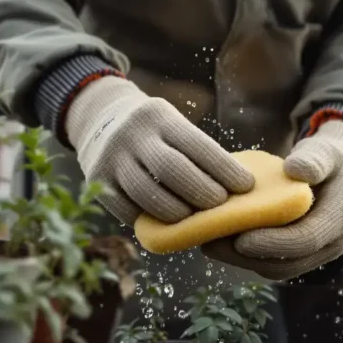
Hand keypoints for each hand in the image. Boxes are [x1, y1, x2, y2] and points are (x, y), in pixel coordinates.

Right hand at [65, 76, 254, 225]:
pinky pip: (127, 210)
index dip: (224, 169)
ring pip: (147, 194)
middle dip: (202, 192)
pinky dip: (150, 221)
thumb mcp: (172, 125)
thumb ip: (195, 152)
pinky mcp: (97, 180)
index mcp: (160, 116)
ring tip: (196, 222)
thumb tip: (235, 191)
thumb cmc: (154, 131)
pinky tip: (168, 226)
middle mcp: (133, 134)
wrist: (100, 117)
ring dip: (177, 213)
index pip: (197, 145)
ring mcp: (111, 158)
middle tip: (221, 207)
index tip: (245, 187)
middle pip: (172, 170)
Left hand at [201, 121, 342, 279]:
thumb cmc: (329, 159)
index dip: (273, 243)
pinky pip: (270, 262)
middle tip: (211, 241)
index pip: (305, 240)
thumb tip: (295, 169)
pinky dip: (243, 255)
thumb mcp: (326, 151)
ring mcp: (314, 254)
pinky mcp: (298, 256)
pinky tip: (219, 237)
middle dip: (246, 257)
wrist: (341, 174)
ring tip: (208, 240)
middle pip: (286, 264)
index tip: (240, 239)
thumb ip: (314, 159)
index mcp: (338, 220)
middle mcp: (329, 245)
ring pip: (275, 269)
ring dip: (239, 260)